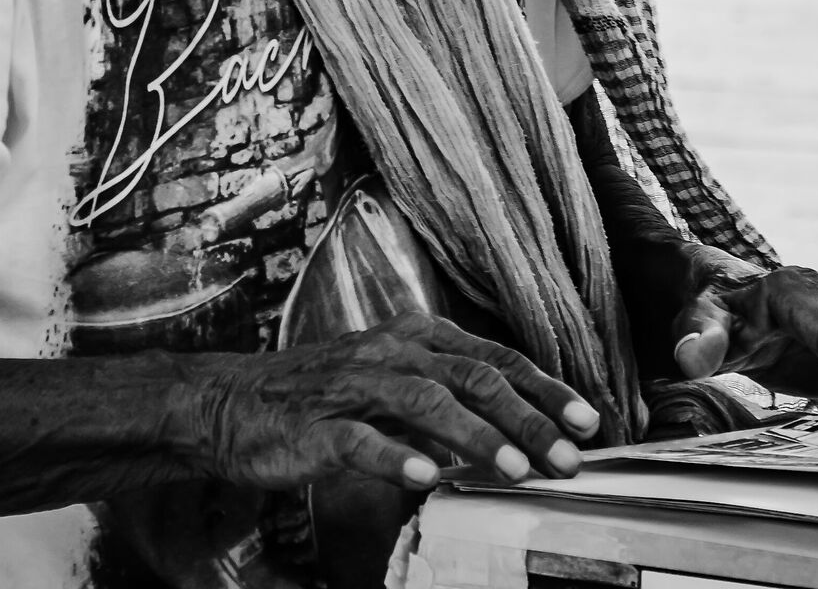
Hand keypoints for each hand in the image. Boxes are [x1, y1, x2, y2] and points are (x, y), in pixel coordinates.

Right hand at [191, 313, 601, 494]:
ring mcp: (352, 387)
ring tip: (515, 469)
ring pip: (425, 403)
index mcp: (416, 339)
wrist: (230, 403)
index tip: (587, 421)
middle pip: (473, 379)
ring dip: (475, 437)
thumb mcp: (392, 383)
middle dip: (528, 418)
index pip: (494, 359)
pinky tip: (427, 477)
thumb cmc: (321, 396)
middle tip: (568, 456)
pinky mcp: (315, 427)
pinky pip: (360, 440)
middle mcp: (391, 353)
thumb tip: (517, 428)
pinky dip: (396, 457)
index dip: (545, 388)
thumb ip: (448, 398)